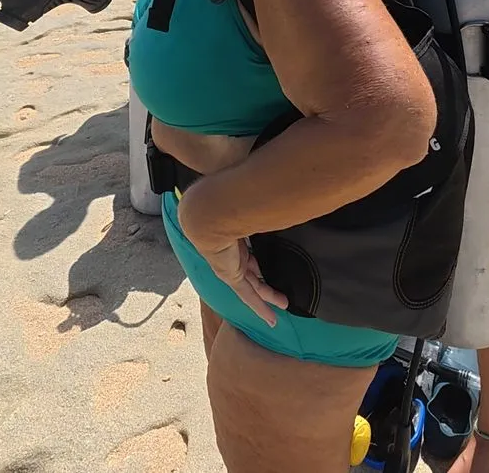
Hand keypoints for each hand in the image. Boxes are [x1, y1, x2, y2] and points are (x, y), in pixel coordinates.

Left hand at [179, 189, 288, 325]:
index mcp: (229, 234)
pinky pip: (248, 295)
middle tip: (277, 292)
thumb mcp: (244, 194)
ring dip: (267, 298)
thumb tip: (268, 169)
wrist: (207, 209)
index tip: (266, 264)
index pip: (245, 251)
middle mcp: (227, 252)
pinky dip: (260, 307)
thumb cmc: (224, 194)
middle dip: (262, 282)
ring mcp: (228, 264)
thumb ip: (254, 189)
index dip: (256, 259)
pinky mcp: (230, 274)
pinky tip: (271, 318)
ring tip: (282, 308)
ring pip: (251, 286)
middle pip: (248, 271)